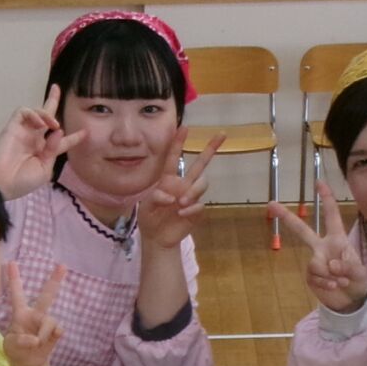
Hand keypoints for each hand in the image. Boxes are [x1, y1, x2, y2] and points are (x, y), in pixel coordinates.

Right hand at [0, 86, 87, 198]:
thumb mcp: (45, 169)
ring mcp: (24, 131)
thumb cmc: (23, 181)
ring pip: (36, 112)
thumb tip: (58, 130)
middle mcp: (35, 138)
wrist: (2, 183)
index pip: (61, 141)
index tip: (85, 132)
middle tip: (56, 88)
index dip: (74, 137)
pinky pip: (23, 112)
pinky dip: (33, 114)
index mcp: (44, 151)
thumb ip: (53, 150)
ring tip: (53, 124)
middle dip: (52, 101)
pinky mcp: (12, 126)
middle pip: (46, 116)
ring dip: (47, 114)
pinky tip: (39, 123)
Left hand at [1, 263, 64, 365]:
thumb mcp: (10, 346)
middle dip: (55, 280)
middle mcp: (35, 314)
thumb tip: (35, 340)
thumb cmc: (15, 350)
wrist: (28, 363)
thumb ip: (19, 341)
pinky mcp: (55, 333)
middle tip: (63, 265)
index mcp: (20, 313)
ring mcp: (46, 323)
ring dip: (42, 334)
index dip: (14, 279)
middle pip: (47, 295)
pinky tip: (45, 342)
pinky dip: (50, 338)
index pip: (16, 294)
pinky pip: (58, 330)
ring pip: (49, 320)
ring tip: (36, 344)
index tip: (11, 262)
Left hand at [138, 128, 222, 253]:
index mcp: (168, 180)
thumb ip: (155, 198)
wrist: (157, 238)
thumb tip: (171, 196)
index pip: (173, 158)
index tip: (184, 127)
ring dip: (193, 191)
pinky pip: (200, 204)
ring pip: (202, 183)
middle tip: (222, 133)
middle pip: (200, 164)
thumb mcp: (145, 206)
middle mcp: (182, 185)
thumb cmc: (149, 218)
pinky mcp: (196, 211)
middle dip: (211, 148)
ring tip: (180, 203)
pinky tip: (181, 214)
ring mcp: (191, 197)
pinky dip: (191, 208)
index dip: (178, 143)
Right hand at [268, 184, 366, 313]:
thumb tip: (329, 265)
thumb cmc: (358, 280)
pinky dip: (326, 283)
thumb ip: (347, 266)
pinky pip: (314, 276)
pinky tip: (334, 287)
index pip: (331, 216)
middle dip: (287, 218)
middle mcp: (322, 247)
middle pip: (302, 230)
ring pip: (314, 263)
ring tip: (341, 281)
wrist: (351, 301)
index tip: (319, 182)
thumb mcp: (359, 272)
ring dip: (330, 275)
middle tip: (271, 204)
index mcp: (337, 239)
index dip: (327, 199)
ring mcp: (315, 261)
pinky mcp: (311, 276)